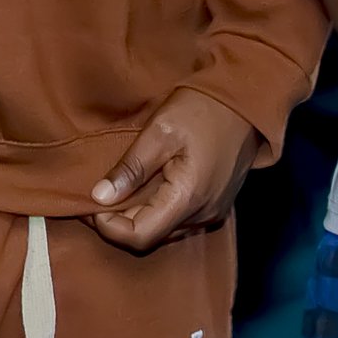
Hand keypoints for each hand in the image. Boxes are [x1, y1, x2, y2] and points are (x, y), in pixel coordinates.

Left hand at [90, 87, 261, 253]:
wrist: (247, 101)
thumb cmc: (204, 109)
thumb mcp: (160, 131)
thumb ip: (130, 168)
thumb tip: (99, 196)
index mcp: (188, 198)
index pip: (139, 236)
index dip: (108, 227)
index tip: (90, 203)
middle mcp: (203, 214)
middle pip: (150, 237)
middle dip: (117, 222)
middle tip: (96, 195)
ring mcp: (212, 211)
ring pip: (164, 230)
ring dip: (136, 216)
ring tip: (115, 190)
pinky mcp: (215, 203)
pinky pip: (178, 220)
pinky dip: (155, 210)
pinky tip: (142, 188)